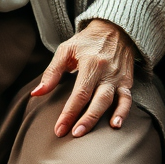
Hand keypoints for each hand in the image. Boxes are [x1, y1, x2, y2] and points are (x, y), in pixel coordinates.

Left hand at [30, 19, 135, 137]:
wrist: (115, 29)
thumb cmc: (87, 41)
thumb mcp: (66, 50)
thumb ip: (52, 72)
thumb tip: (37, 93)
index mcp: (90, 63)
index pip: (79, 93)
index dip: (69, 112)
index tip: (59, 129)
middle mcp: (106, 71)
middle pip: (96, 100)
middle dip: (85, 119)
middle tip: (73, 134)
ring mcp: (118, 77)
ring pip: (111, 101)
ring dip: (101, 118)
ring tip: (90, 134)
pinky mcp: (127, 81)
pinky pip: (127, 100)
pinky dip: (123, 113)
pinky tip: (116, 125)